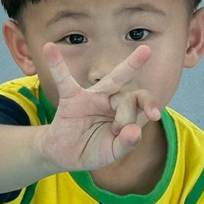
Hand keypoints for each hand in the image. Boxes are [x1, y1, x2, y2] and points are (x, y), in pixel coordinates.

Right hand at [40, 44, 161, 172]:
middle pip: (129, 96)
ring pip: (111, 82)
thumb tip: (135, 132)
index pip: (140, 103)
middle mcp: (111, 101)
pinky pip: (64, 79)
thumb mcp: (112, 152)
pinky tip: (50, 48)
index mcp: (124, 113)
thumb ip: (125, 144)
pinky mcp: (71, 98)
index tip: (153, 116)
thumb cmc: (92, 149)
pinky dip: (57, 64)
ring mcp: (92, 97)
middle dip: (138, 103)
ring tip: (145, 51)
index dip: (149, 106)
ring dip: (128, 68)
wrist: (65, 155)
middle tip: (130, 115)